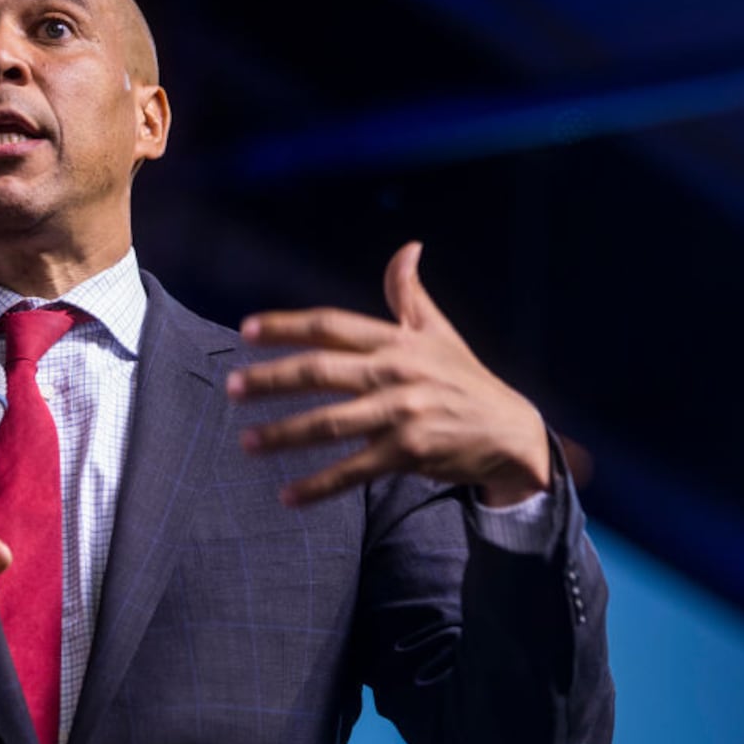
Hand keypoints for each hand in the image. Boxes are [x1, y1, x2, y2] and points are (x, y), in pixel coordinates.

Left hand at [226, 241, 549, 506]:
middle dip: (271, 379)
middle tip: (231, 388)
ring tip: (246, 443)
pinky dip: (317, 486)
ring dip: (283, 434)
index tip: (246, 329)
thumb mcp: (439, 333)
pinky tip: (286, 496)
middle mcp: (395, 372)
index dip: (287, 325)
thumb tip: (408, 247)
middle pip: (319, 370)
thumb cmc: (465, 380)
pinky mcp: (407, 453)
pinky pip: (352, 471)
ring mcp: (401, 414)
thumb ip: (410, 294)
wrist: (511, 433)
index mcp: (396, 341)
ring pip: (329, 423)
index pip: (330, 325)